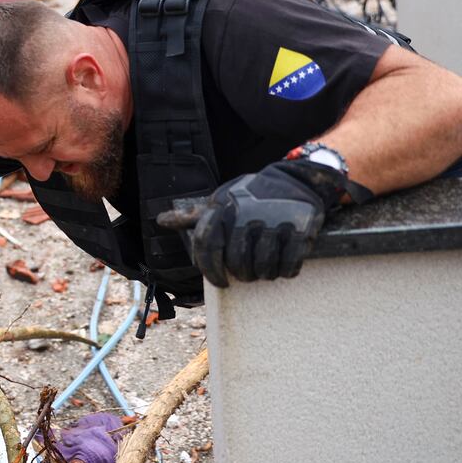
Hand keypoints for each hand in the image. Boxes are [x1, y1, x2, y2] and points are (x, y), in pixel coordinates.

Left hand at [181, 159, 351, 286]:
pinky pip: (288, 266)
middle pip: (237, 263)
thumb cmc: (251, 196)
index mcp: (224, 209)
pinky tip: (282, 267)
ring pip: (263, 268)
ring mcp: (274, 223)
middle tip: (247, 274)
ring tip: (264, 269)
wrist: (293, 179)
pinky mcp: (299, 230)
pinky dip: (284, 272)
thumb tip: (162, 221)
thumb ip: (194, 215)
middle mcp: (246, 216)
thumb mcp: (221, 199)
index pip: (207, 245)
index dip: (210, 269)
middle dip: (242, 275)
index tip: (220, 283)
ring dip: (263, 275)